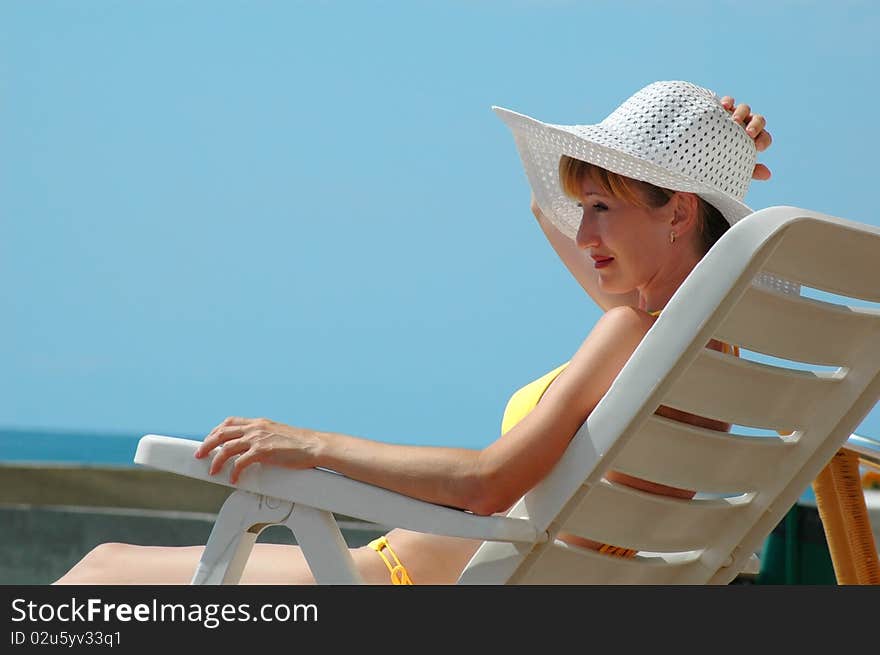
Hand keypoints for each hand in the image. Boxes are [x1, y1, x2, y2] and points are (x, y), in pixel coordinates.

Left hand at [194, 416, 322, 483]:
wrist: (315, 446)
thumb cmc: (301, 443)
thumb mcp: (278, 433)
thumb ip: (264, 437)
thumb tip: (254, 447)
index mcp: (259, 423)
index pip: (230, 422)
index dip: (216, 431)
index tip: (210, 440)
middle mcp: (256, 428)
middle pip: (222, 433)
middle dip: (207, 444)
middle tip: (200, 455)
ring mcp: (258, 439)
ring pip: (226, 447)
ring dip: (216, 460)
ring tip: (212, 470)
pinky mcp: (263, 451)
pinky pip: (240, 463)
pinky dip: (234, 472)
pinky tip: (234, 479)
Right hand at [720, 95, 772, 179]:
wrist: (694, 150)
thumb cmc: (715, 159)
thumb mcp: (731, 166)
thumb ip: (749, 170)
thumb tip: (768, 174)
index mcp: (751, 140)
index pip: (764, 137)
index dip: (763, 140)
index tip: (757, 147)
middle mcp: (745, 126)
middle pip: (759, 120)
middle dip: (756, 125)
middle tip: (749, 133)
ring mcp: (733, 115)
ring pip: (745, 109)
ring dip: (742, 113)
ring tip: (734, 121)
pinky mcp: (720, 109)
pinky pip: (728, 101)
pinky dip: (728, 102)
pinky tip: (724, 107)